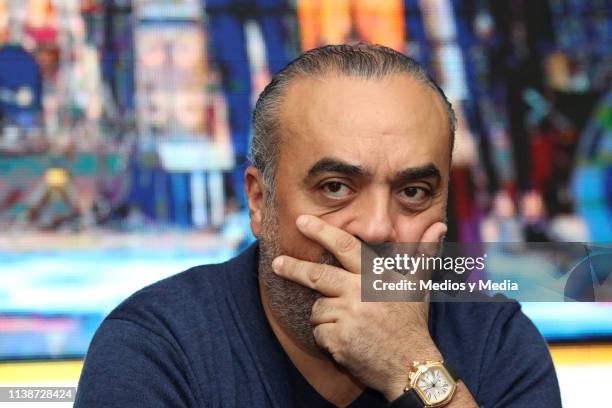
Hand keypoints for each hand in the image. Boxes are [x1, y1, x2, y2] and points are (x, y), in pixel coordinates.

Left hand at [271, 215, 447, 400]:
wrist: (410, 366)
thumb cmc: (411, 323)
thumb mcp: (417, 286)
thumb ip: (423, 254)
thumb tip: (440, 226)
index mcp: (374, 276)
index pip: (345, 246)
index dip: (322, 231)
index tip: (302, 221)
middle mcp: (359, 292)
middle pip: (317, 275)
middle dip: (293, 268)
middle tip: (277, 262)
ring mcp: (348, 316)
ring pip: (318, 308)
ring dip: (326, 315)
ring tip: (349, 325)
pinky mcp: (338, 339)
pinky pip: (319, 332)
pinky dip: (327, 337)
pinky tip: (347, 341)